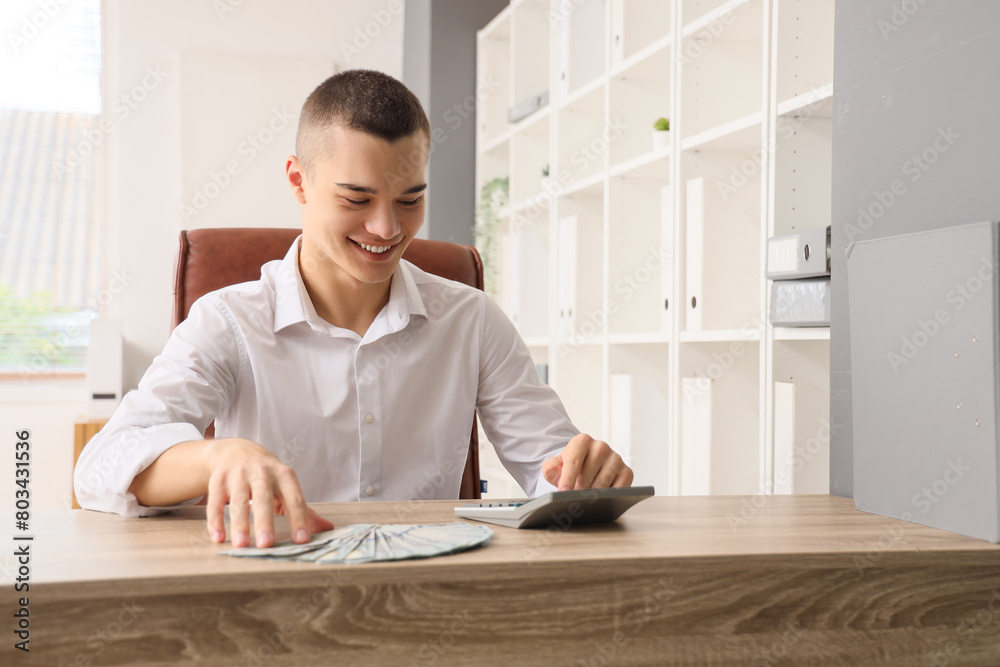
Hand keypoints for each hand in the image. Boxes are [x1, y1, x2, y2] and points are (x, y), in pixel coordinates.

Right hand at [204, 438, 333, 547]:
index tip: (302, 540)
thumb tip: (328, 528)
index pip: (294, 498)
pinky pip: (215, 502)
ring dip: (239, 524)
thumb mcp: (287, 487)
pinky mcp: (218, 480)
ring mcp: (238, 475)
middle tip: (267, 544)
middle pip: (263, 498)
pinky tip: (219, 538)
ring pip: (238, 501)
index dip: (299, 519)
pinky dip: (215, 521)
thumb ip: (304, 509)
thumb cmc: (268, 475)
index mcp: (284, 475)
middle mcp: (261, 472)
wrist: (236, 451)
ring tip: (242, 545)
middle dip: (265, 521)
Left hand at [541, 433, 633, 491]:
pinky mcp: (626, 471)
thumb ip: (550, 469)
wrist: (587, 465)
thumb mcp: (556, 466)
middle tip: (573, 499)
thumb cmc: (571, 466)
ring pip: (602, 484)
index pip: (573, 462)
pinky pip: (618, 489)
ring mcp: (615, 458)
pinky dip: (609, 497)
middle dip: (578, 491)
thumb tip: (555, 475)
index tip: (563, 493)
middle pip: (587, 476)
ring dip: (592, 495)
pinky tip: (602, 498)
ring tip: (585, 499)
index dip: (567, 479)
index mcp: (582, 441)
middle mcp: (600, 446)